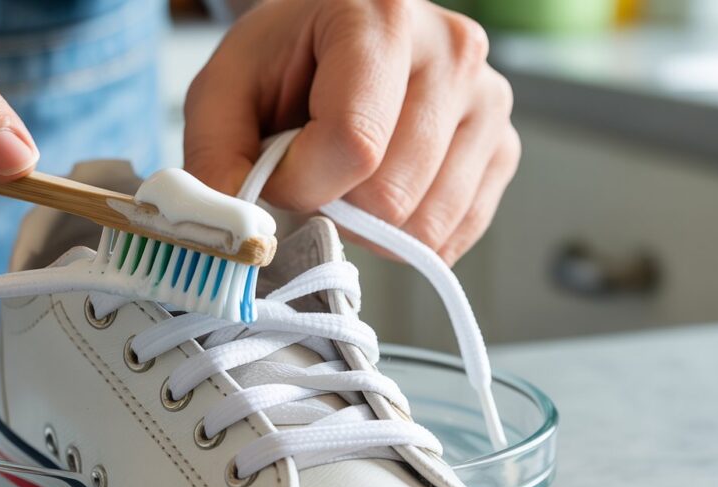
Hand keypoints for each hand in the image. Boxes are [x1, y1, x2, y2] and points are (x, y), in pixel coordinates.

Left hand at [184, 0, 519, 264]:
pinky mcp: (502, 146)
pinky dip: (405, 234)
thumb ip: (215, 159)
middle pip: (393, 194)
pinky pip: (454, 233)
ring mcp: (488, 100)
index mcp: (381, 17)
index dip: (301, 183)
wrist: (331, 42)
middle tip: (317, 167)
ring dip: (371, 223)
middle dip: (337, 203)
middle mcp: (452, 50)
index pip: (354, 144)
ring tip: (352, 173)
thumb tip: (240, 235)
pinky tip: (384, 191)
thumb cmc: (283, 63)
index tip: (278, 168)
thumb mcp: (223, 93)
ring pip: (426, 223)